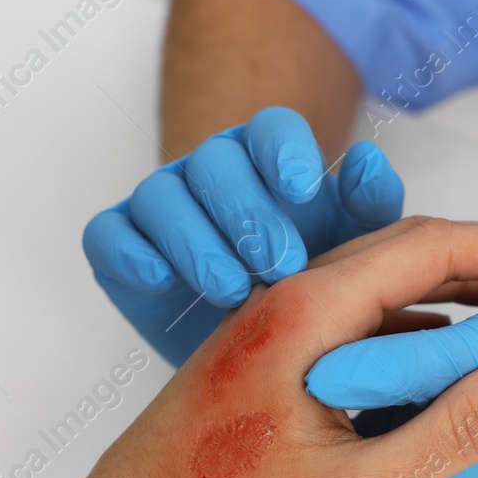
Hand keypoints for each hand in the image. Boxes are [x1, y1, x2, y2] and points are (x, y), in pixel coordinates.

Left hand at [60, 218, 477, 477]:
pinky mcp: (262, 359)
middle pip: (406, 252)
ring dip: (453, 292)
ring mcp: (268, 328)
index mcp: (306, 316)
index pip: (432, 245)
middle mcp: (282, 304)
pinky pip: (352, 318)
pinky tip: (440, 359)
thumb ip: (454, 429)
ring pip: (378, 284)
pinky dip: (410, 325)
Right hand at [82, 107, 403, 366]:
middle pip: (215, 163)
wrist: (255, 348)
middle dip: (247, 212)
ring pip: (161, 196)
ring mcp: (160, 204)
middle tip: (280, 265)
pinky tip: (159, 278)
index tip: (304, 190)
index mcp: (267, 160)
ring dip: (196, 240)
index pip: (270, 129)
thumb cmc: (308, 287)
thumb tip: (368, 160)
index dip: (284, 151)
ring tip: (233, 290)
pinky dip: (128, 252)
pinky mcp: (119, 245)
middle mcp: (209, 172)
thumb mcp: (353, 251)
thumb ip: (369, 206)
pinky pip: (108, 235)